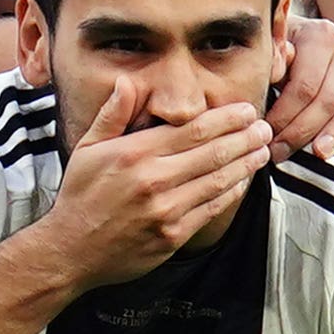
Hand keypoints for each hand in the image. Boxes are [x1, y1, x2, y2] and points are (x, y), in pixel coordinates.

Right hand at [38, 72, 269, 287]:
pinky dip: (233, 192)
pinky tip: (243, 180)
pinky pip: (212, 208)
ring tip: (262, 150)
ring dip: (246, 163)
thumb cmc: (79, 198)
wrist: (70, 250)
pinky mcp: (173, 234)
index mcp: (133, 154)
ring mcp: (165, 209)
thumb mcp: (87, 149)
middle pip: (213, 152)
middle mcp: (152, 180)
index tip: (246, 111)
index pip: (193, 129)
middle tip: (263, 128)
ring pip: (219, 179)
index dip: (227, 118)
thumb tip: (127, 82)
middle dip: (246, 137)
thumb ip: (112, 115)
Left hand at [267, 10, 333, 156]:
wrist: (293, 46)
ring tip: (320, 153)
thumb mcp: (265, 54)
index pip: (306, 84)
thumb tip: (276, 72)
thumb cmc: (274, 55)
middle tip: (281, 151)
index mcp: (320, 35)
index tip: (267, 135)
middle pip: (330, 97)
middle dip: (303, 129)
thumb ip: (271, 62)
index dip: (285, 114)